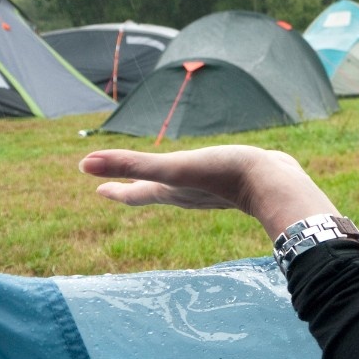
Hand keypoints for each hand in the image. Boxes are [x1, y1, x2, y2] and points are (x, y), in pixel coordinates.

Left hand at [79, 146, 340, 238]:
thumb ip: (131, 165)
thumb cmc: (222, 175)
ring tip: (164, 180)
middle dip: (136, 189)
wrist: (274, 183)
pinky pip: (208, 179)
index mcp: (171, 192)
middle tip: (120, 187)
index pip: (135, 194)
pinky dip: (198, 175)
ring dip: (167, 184)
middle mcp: (189, 194)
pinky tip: (209, 170)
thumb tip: (84, 164)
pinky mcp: (234, 181)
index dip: (116, 190)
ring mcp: (212, 190)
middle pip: (155, 192)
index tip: (99, 189)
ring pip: (182, 188)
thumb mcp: (172, 168)